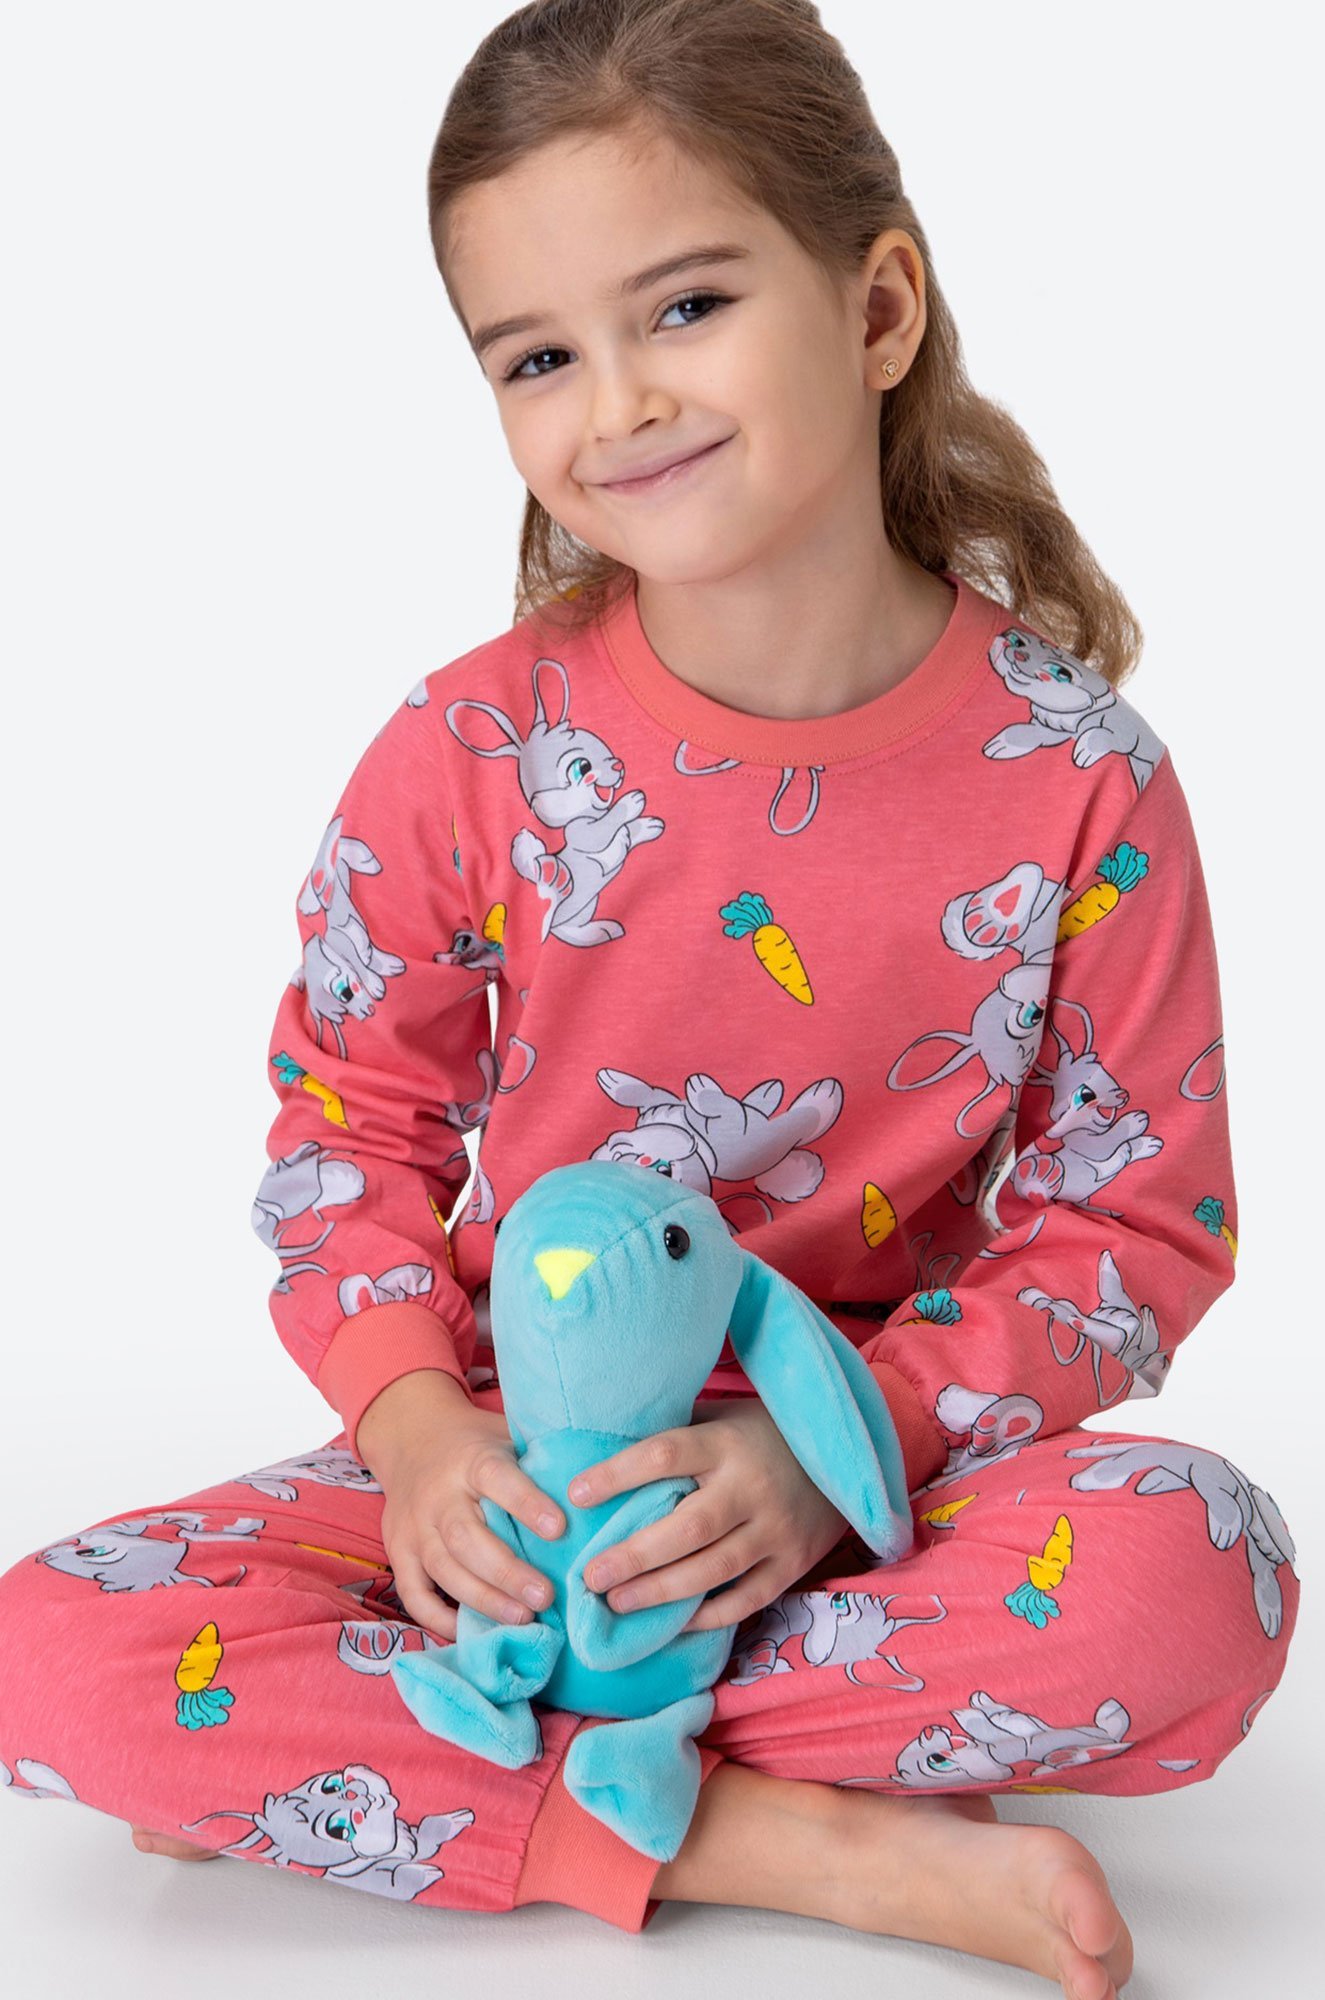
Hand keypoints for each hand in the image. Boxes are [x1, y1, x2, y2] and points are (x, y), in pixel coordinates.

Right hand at [376, 1402, 565, 1640]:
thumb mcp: (506, 1436)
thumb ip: (539, 1460)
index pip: (497, 1478)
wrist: (410, 1437)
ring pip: (444, 1569)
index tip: (560, 1529)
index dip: (527, 1504)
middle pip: (467, 1537)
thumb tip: (598, 1488)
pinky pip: (413, 1594)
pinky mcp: (398, 1553)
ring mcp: (414, 1527)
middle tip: (547, 1596)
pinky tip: (472, 1631)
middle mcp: (438, 1495)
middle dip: (507, 1572)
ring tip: (523, 1618)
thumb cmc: (476, 1444)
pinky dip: (439, 1618)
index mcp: (471, 1459)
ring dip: (483, 1599)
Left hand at [568, 1396, 849, 1632]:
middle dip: (634, 1555)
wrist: (844, 1457)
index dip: (617, 1474)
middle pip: (688, 1527)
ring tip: (615, 1602)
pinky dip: (707, 1616)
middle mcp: (752, 1488)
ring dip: (660, 1591)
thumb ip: (675, 1438)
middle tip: (589, 1574)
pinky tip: (670, 1624)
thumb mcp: (721, 1420)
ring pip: (713, 1570)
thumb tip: (600, 1452)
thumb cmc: (761, 1435)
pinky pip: (745, 1599)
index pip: (665, 1455)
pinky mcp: (793, 1564)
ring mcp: (776, 1530)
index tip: (575, 1494)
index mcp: (726, 1444)